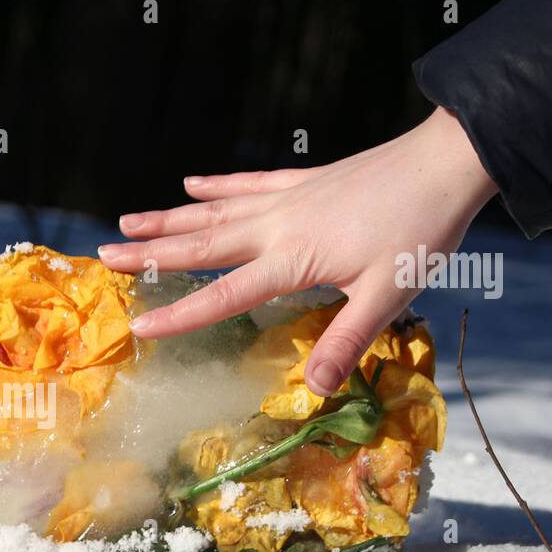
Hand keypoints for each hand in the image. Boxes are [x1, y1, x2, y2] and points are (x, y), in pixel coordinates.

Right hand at [97, 107, 498, 395]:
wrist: (447, 162)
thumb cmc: (420, 231)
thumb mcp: (388, 294)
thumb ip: (346, 340)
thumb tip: (314, 390)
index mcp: (293, 259)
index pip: (224, 293)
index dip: (180, 314)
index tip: (138, 327)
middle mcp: (278, 226)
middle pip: (202, 243)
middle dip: (151, 252)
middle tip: (104, 255)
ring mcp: (288, 198)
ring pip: (215, 211)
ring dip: (169, 219)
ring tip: (127, 221)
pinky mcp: (305, 180)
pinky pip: (249, 182)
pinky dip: (217, 184)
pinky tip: (190, 182)